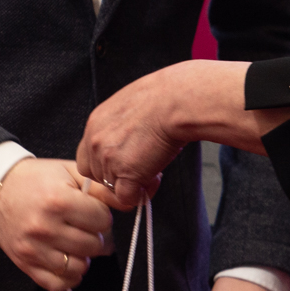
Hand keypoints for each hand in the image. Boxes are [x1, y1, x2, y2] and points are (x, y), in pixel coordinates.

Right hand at [0, 159, 117, 290]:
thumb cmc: (36, 180)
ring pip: (81, 266)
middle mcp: (45, 227)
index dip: (102, 214)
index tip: (92, 210)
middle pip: (94, 245)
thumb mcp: (68, 172)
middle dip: (95, 235)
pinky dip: (69, 276)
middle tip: (85, 226)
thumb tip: (129, 200)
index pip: (102, 220)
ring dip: (84, 256)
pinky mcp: (26, 264)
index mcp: (57, 200)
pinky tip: (67, 259)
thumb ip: (101, 186)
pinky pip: (59, 283)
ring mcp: (34, 249)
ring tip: (75, 241)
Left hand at [78, 60, 289, 207]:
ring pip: (112, 187)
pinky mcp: (124, 169)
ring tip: (158, 167)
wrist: (199, 94)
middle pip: (95, 174)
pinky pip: (128, 197)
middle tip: (149, 168)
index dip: (114, 164)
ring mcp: (108, 152)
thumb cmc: (187, 93)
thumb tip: (142, 142)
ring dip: (135, 184)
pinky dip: (145, 192)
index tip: (138, 163)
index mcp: (101, 114)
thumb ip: (135, 119)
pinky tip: (162, 173)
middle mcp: (97, 132)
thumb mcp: (152, 98)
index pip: (90, 154)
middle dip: (120, 178)